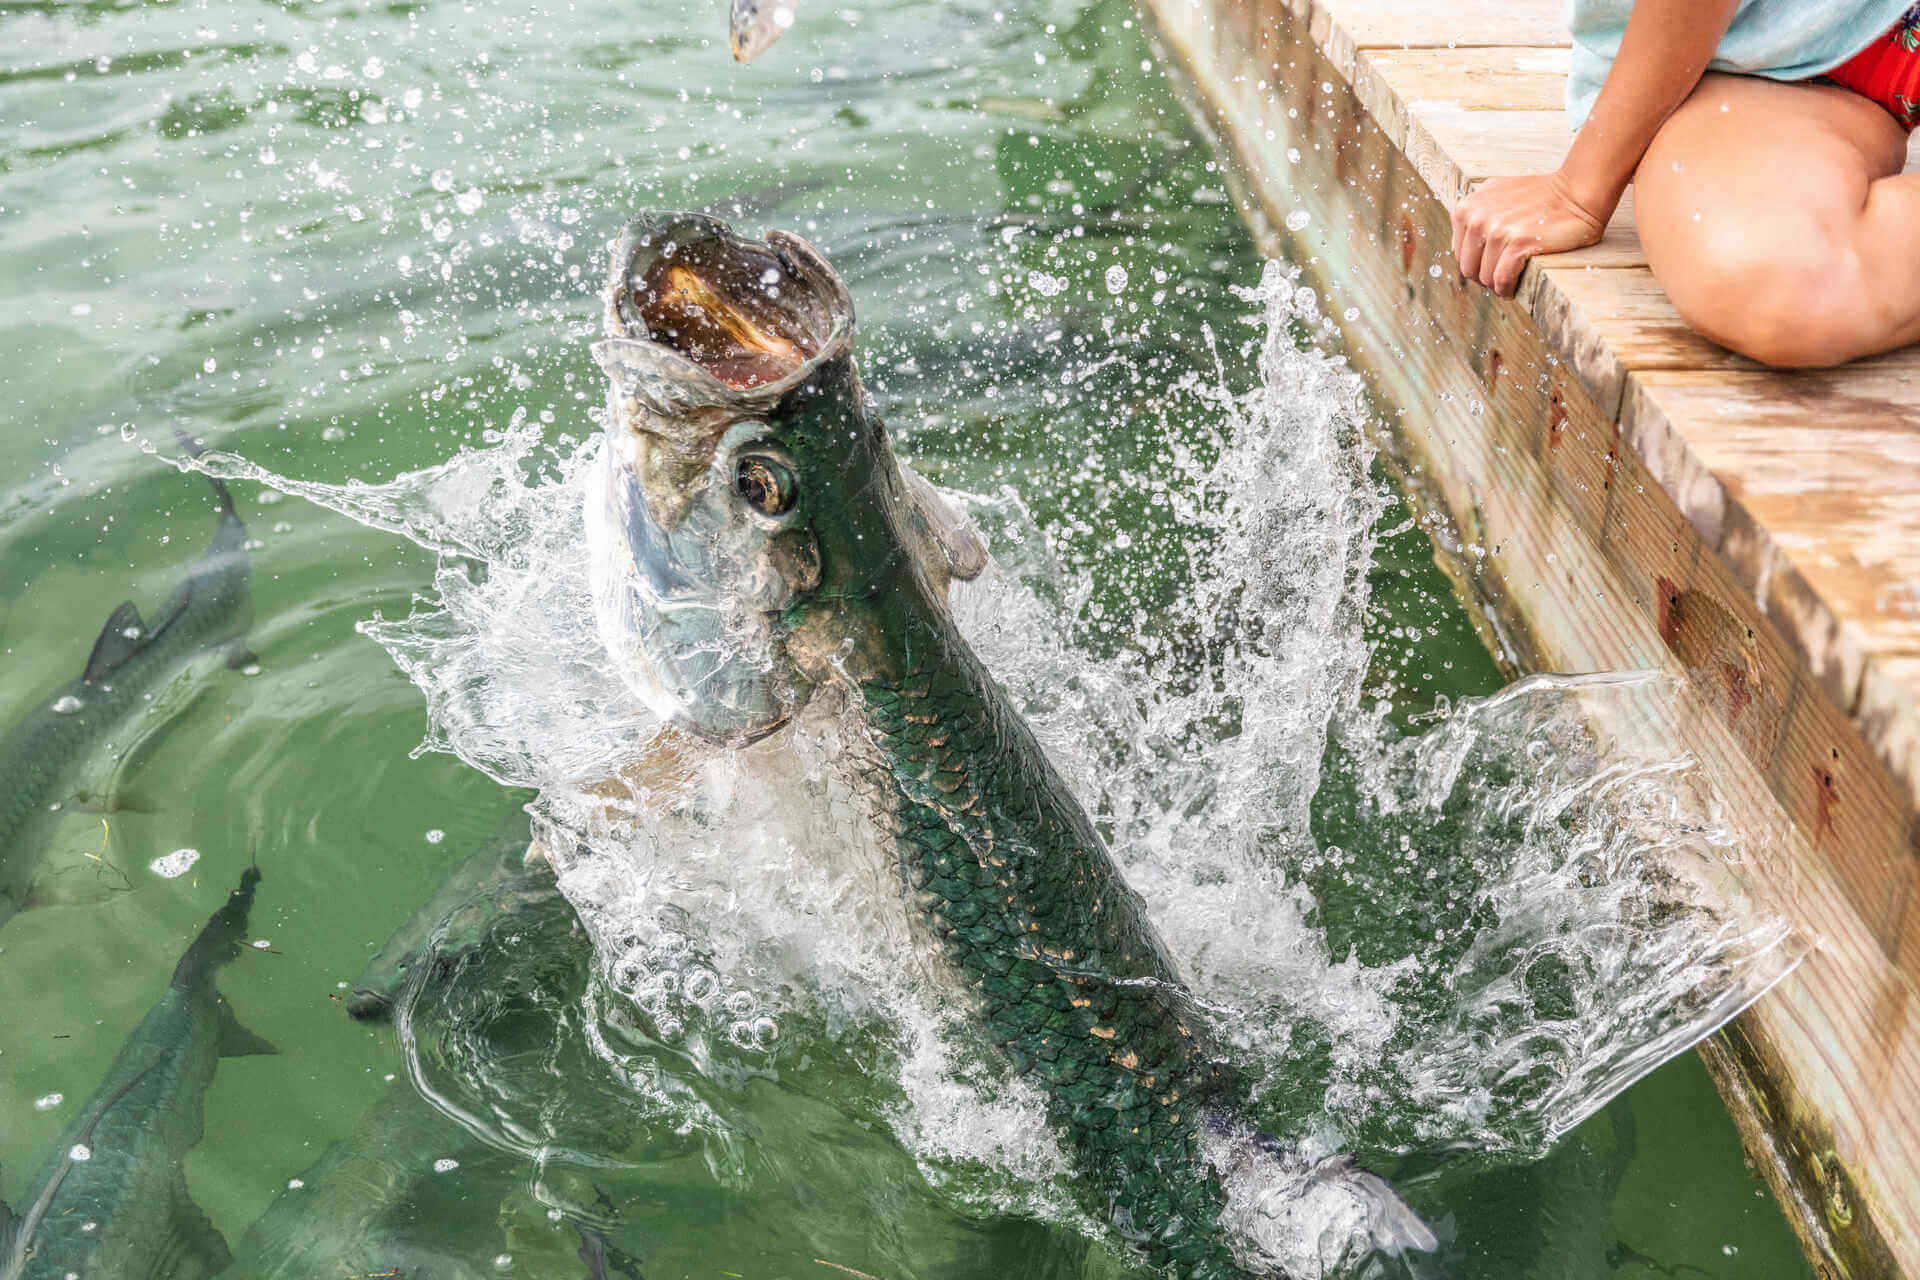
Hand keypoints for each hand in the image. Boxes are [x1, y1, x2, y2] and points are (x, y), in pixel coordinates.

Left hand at [1450, 171, 1610, 295]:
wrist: (1576, 192)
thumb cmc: (1540, 196)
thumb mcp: (1496, 194)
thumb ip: (1475, 214)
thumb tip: (1459, 246)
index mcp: (1467, 209)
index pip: (1460, 254)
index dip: (1476, 265)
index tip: (1493, 266)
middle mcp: (1477, 218)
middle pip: (1468, 269)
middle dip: (1485, 278)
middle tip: (1503, 278)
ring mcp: (1497, 231)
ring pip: (1485, 278)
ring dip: (1498, 285)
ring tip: (1510, 282)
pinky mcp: (1518, 243)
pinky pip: (1502, 280)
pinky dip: (1507, 290)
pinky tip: (1513, 290)